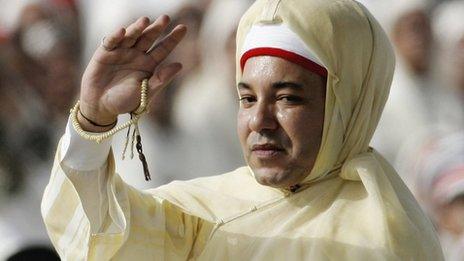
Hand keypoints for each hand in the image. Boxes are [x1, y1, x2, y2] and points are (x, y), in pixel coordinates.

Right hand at [78, 16, 185, 131]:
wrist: (101, 106)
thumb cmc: (125, 101)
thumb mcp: (146, 92)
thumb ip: (161, 79)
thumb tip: (180, 65)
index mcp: (149, 64)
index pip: (163, 48)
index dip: (173, 38)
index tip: (183, 27)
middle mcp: (137, 55)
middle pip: (149, 38)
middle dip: (157, 28)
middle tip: (166, 18)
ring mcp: (121, 52)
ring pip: (132, 36)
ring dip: (138, 28)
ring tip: (145, 20)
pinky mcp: (105, 52)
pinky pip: (111, 41)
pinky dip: (116, 36)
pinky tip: (122, 31)